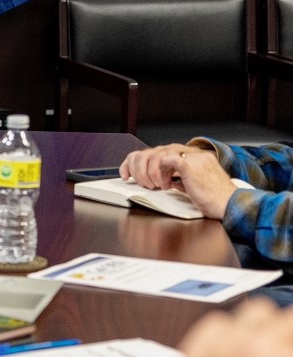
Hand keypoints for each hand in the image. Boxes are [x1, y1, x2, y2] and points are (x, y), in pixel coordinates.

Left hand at [119, 143, 236, 218]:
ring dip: (148, 172)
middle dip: (138, 168)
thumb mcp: (189, 185)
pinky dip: (160, 173)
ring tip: (155, 185)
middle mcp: (189, 152)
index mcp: (188, 155)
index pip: (154, 151)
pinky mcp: (191, 164)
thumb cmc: (214, 199)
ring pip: (155, 153)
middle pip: (150, 151)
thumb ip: (174, 177)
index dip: (134, 162)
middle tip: (142, 184)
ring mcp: (191, 156)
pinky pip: (165, 160)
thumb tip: (155, 178)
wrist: (231, 205)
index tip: (126, 174)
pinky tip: (166, 185)